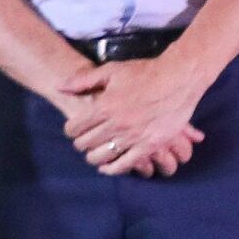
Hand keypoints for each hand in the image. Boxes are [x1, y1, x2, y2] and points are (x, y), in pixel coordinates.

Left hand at [52, 54, 207, 176]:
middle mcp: (116, 124)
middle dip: (80, 143)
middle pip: (86, 143)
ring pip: (103, 156)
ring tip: (95, 153)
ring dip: (94, 157)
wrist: (179, 78)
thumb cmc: (145, 72)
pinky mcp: (150, 145)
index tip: (74, 129)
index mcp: (104, 106)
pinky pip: (126, 164)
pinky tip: (107, 167)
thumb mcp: (112, 70)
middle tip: (84, 141)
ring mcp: (134, 137)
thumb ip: (83, 80)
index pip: (75, 127)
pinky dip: (113, 169)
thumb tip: (60, 88)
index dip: (70, 130)